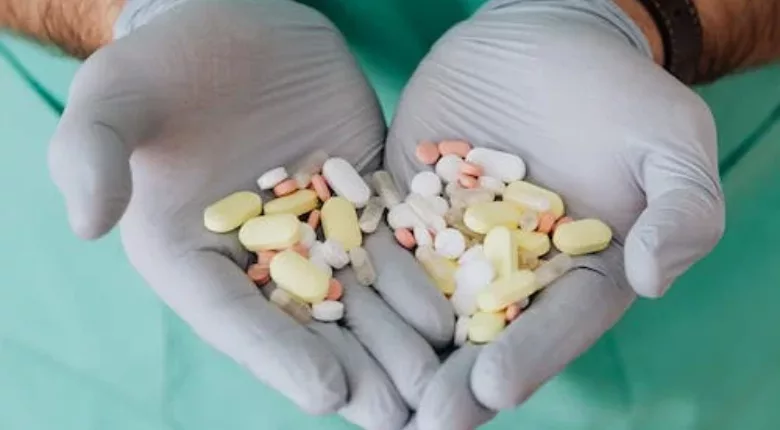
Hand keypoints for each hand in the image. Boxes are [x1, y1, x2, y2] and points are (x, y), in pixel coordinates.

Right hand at [47, 1, 453, 427]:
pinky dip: (418, 279)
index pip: (235, 317)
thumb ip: (92, 154)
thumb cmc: (162, 61)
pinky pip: (392, 243)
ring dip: (398, 342)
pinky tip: (453, 314)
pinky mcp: (359, 196)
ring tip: (441, 385)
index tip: (327, 392)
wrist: (233, 21)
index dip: (279, 356)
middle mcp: (258, 256)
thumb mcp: (115, 98)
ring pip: (359, 295)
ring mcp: (316, 229)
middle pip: (308, 324)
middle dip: (356, 370)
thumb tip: (86, 225)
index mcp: (192, 254)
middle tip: (401, 416)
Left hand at [384, 1, 724, 427]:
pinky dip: (360, 270)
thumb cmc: (618, 91)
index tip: (495, 388)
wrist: (545, 39)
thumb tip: (652, 279)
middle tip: (424, 422)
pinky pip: (381, 238)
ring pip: (424, 299)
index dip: (530, 355)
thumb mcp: (670, 142)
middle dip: (453, 379)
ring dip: (397, 346)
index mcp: (577, 272)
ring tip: (367, 389)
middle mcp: (510, 270)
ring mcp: (453, 239)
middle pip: (483, 332)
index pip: (558, 324)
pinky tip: (327, 306)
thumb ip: (682, 212)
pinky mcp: (407, 204)